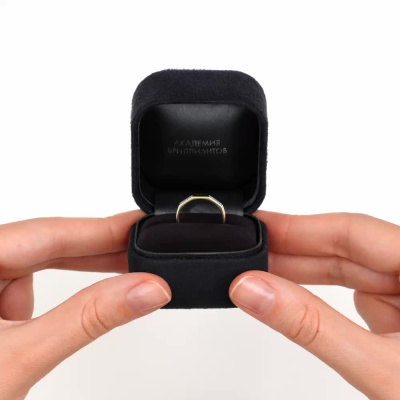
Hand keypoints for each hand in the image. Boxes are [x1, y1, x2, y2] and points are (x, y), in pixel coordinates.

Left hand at [0, 211, 170, 399]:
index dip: (102, 227)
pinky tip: (56, 314)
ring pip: (34, 265)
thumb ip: (88, 319)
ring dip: (74, 276)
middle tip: (141, 251)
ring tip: (114, 282)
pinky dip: (48, 296)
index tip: (141, 225)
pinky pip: (21, 285)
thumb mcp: (18, 361)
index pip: (45, 233)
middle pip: (43, 244)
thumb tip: (145, 289)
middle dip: (96, 252)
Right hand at [230, 211, 399, 399]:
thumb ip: (311, 326)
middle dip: (293, 252)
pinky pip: (353, 291)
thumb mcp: (382, 372)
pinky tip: (292, 297)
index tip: (256, 226)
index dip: (297, 225)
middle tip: (245, 254)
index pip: (353, 231)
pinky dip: (319, 295)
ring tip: (258, 275)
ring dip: (301, 274)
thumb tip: (254, 290)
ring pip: (347, 269)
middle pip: (347, 247)